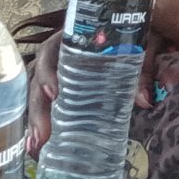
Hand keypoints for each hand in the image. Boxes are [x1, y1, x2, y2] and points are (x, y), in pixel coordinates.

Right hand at [25, 17, 166, 153]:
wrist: (132, 34)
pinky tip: (38, 144)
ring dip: (35, 119)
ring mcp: (56, 74)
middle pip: (38, 80)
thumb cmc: (129, 37)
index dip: (47, 72)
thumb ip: (138, 71)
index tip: (54, 94)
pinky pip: (44, 104)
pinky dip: (40, 122)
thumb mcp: (135, 47)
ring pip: (38, 94)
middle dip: (38, 107)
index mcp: (70, 39)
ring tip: (35, 145)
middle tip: (42, 134)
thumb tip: (143, 101)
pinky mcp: (60, 89)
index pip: (50, 52)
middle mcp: (58, 56)